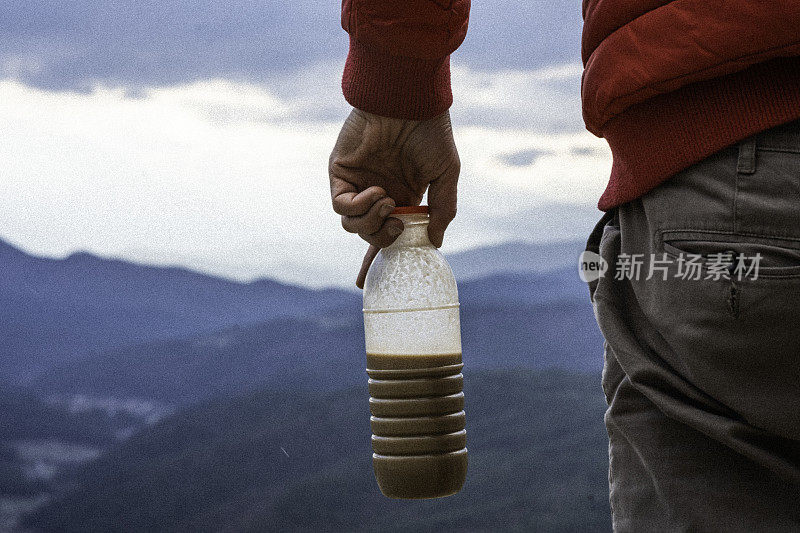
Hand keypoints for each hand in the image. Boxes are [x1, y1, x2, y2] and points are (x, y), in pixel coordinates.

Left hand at [329, 108, 459, 287]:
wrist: (408, 100)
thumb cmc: (431, 131)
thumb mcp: (447, 174)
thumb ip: (442, 209)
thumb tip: (436, 243)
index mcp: (401, 197)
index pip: (385, 235)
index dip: (374, 259)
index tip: (367, 286)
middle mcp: (377, 193)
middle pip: (367, 234)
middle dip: (381, 238)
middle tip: (397, 223)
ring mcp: (357, 184)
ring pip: (351, 224)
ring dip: (370, 221)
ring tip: (388, 201)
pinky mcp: (340, 173)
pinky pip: (340, 206)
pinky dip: (358, 206)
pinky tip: (376, 193)